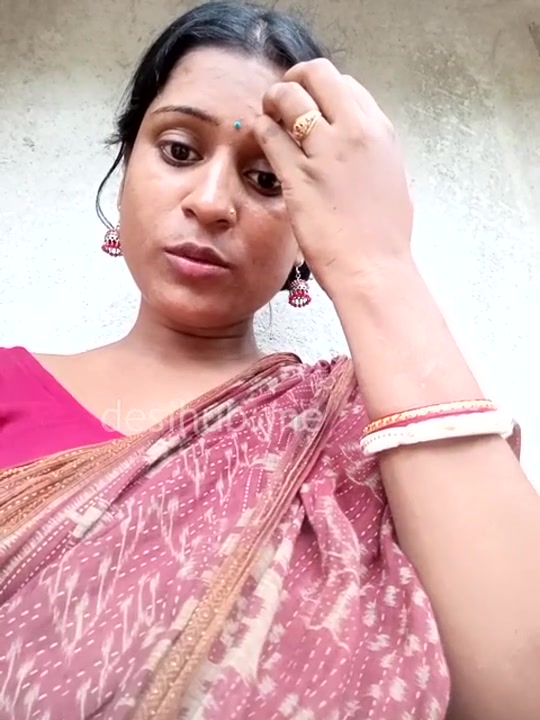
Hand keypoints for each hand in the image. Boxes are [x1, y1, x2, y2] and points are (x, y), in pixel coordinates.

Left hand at [254, 59, 413, 297]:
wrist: (374, 269)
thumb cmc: (384, 236)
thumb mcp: (389, 180)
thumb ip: (370, 153)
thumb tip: (354, 144)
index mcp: (379, 133)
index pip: (345, 84)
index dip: (323, 90)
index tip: (312, 104)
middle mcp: (354, 133)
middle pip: (317, 75)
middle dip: (295, 80)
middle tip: (284, 100)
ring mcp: (324, 152)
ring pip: (288, 97)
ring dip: (273, 100)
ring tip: (269, 116)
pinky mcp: (297, 176)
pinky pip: (269, 134)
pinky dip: (261, 129)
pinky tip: (262, 138)